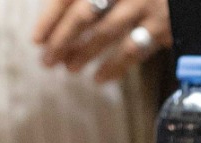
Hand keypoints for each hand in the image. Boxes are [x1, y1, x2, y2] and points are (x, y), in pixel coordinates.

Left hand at [33, 0, 170, 83]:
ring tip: (69, 68)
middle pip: (84, 13)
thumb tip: (54, 25)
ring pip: (106, 32)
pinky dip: (114, 67)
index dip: (49, 17)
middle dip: (62, 40)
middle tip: (47, 60)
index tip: (36, 39)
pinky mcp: (163, 25)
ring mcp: (145, 5)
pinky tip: (99, 78)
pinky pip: (133, 49)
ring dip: (83, 53)